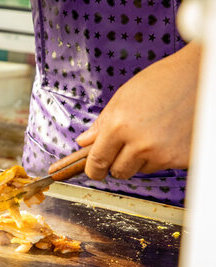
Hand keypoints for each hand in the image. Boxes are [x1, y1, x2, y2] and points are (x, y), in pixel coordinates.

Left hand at [75, 42, 200, 179]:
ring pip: (141, 169)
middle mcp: (140, 144)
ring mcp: (162, 153)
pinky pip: (162, 166)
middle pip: (118, 172)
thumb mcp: (123, 97)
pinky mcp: (181, 159)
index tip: (94, 170)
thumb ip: (101, 124)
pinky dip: (162, 156)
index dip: (93, 169)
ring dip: (142, 158)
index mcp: (119, 126)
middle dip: (118, 162)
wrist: (200, 76)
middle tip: (127, 144)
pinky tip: (167, 135)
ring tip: (152, 132)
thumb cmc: (163, 81)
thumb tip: (84, 141)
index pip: (97, 162)